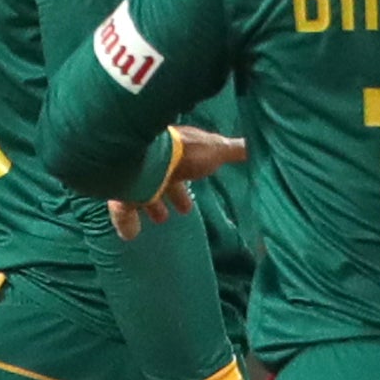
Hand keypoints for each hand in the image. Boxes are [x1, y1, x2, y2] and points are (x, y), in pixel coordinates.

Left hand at [115, 127, 249, 236]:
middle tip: (180, 213)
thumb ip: (237, 150)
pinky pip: (122, 211)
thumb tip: (259, 144)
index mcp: (178, 153)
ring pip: (144, 195)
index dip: (191, 182)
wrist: (146, 158)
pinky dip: (127, 223)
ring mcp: (135, 178)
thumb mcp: (217, 150)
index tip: (193, 201)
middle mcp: (156, 164)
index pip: (186, 168)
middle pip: (164, 183)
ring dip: (151, 208)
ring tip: (160, 222)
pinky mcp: (120, 194)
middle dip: (172, 197)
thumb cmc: (185, 153)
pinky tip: (131, 234)